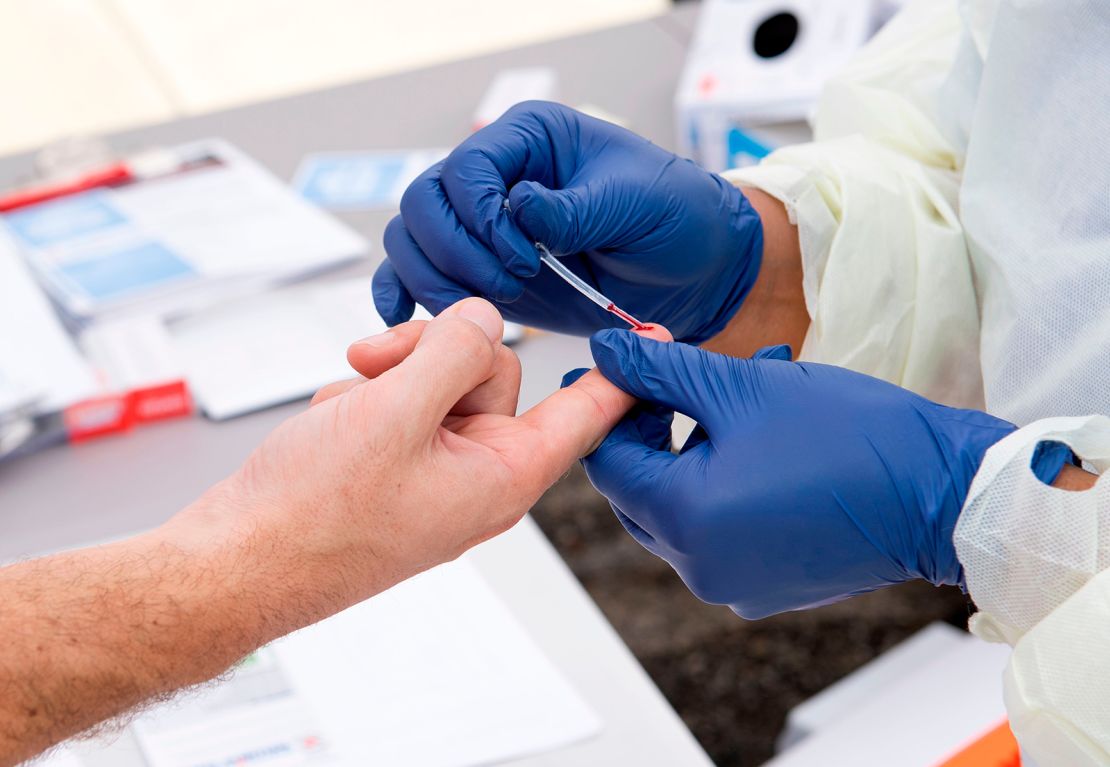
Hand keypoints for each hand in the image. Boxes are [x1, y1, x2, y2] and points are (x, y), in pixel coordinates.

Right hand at [174, 299, 671, 626]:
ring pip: (442, 378)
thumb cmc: (315, 513)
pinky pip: (405, 400)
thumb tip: (482, 317)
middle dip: (434, 355)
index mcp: (501, 475)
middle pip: (495, 372)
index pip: (583, 414)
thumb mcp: (394, 414)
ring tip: (346, 405)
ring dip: (393, 375)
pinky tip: (336, 422)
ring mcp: (437, 469)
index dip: (620, 371)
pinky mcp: (400, 463)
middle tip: (376, 369)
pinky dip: (369, 397)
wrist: (240, 559)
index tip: (659, 334)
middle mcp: (478, 473)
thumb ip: (452, 354)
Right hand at [372, 101, 761, 342]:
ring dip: (436, 279)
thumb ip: (575, 208)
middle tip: (508, 287)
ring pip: (412, 240)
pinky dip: (403, 291)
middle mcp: (496, 176)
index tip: (524, 257)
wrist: (692, 270)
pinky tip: (403, 315)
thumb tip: (519, 207)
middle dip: (456, 251)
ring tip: (486, 312)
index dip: (481, 217)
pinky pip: (417, 271)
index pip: (467, 166)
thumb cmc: (675, 218)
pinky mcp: (480, 269)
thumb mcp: (637, 203)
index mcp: (530, 139)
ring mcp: (482, 225)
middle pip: (424, 202)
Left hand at [575, 332, 1016, 618]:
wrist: (946, 497)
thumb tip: (604, 352)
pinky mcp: (768, 584)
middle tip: (679, 371)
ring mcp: (735, 583)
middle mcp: (699, 567)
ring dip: (697, 443)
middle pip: (640, 488)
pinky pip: (720, 528)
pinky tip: (765, 433)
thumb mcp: (743, 388)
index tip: (621, 364)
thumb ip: (661, 370)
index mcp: (685, 520)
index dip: (609, 406)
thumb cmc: (849, 436)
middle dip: (653, 424)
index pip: (609, 461)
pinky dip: (727, 479)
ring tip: (742, 386)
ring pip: (680, 505)